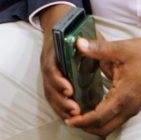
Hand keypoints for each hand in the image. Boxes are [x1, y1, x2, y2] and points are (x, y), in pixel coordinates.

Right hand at [38, 5, 80, 119]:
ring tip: (75, 117)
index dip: (58, 80)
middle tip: (75, 110)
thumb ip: (89, 41)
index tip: (69, 89)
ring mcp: (48, 73)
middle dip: (60, 100)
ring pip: (50, 94)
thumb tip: (92, 45)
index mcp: (53, 51)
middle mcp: (48, 64)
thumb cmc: (73, 29)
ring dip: (61, 107)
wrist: (58, 23)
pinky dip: (60, 108)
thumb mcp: (83, 32)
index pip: (51, 68)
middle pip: (48, 86)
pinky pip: (53, 97)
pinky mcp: (53, 81)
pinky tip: (71, 116)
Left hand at [66, 34, 140, 136]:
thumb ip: (98, 49)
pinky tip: (94, 107)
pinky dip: (103, 118)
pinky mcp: (135, 105)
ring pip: (111, 125)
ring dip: (94, 124)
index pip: (100, 117)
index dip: (83, 121)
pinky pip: (117, 118)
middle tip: (71, 120)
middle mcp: (129, 106)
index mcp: (124, 95)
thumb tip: (78, 44)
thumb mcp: (121, 48)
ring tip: (79, 115)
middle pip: (104, 128)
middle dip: (86, 127)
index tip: (69, 120)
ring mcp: (134, 107)